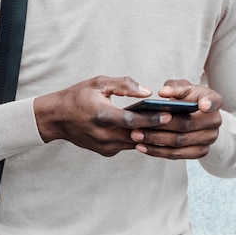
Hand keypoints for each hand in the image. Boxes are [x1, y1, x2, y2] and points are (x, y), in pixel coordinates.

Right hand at [34, 76, 172, 156]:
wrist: (57, 118)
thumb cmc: (78, 96)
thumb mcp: (99, 83)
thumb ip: (123, 85)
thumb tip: (147, 91)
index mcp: (103, 116)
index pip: (133, 121)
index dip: (153, 119)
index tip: (170, 114)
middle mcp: (104, 135)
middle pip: (138, 135)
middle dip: (159, 129)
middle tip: (179, 121)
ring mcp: (105, 146)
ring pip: (135, 142)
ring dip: (151, 135)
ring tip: (171, 125)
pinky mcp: (106, 152)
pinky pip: (127, 145)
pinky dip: (139, 138)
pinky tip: (151, 130)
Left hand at [130, 79, 222, 159]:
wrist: (193, 114)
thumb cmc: (186, 96)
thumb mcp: (182, 87)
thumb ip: (174, 87)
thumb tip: (162, 93)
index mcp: (213, 101)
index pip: (214, 101)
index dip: (209, 103)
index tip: (202, 104)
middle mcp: (215, 122)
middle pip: (187, 125)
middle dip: (161, 125)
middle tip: (138, 123)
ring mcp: (209, 139)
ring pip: (179, 143)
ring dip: (155, 141)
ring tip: (135, 136)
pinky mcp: (199, 152)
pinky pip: (177, 155)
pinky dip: (158, 152)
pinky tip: (142, 147)